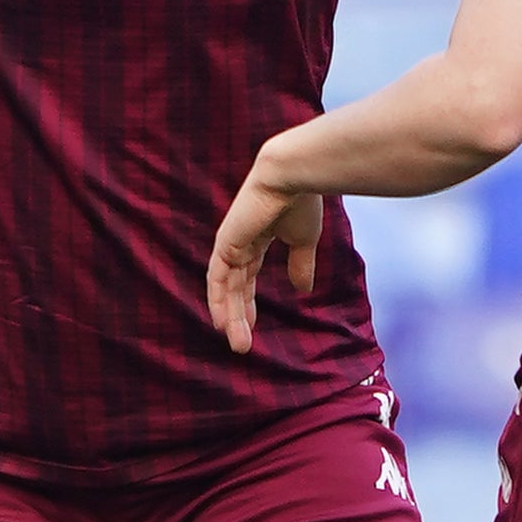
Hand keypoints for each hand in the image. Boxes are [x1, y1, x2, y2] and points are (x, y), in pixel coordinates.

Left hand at [207, 155, 324, 354]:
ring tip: (238, 345)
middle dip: (239, 315)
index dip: (248, 301)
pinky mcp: (226, 244)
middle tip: (243, 344)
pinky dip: (218, 301)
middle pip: (235, 286)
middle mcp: (239, 242)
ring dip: (231, 317)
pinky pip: (218, 279)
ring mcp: (230, 243)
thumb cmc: (302, 201)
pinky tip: (221, 324)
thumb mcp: (304, 240)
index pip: (247, 275)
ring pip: (226, 288)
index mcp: (257, 238)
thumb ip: (300, 264)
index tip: (252, 324)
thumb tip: (302, 290)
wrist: (293, 176)